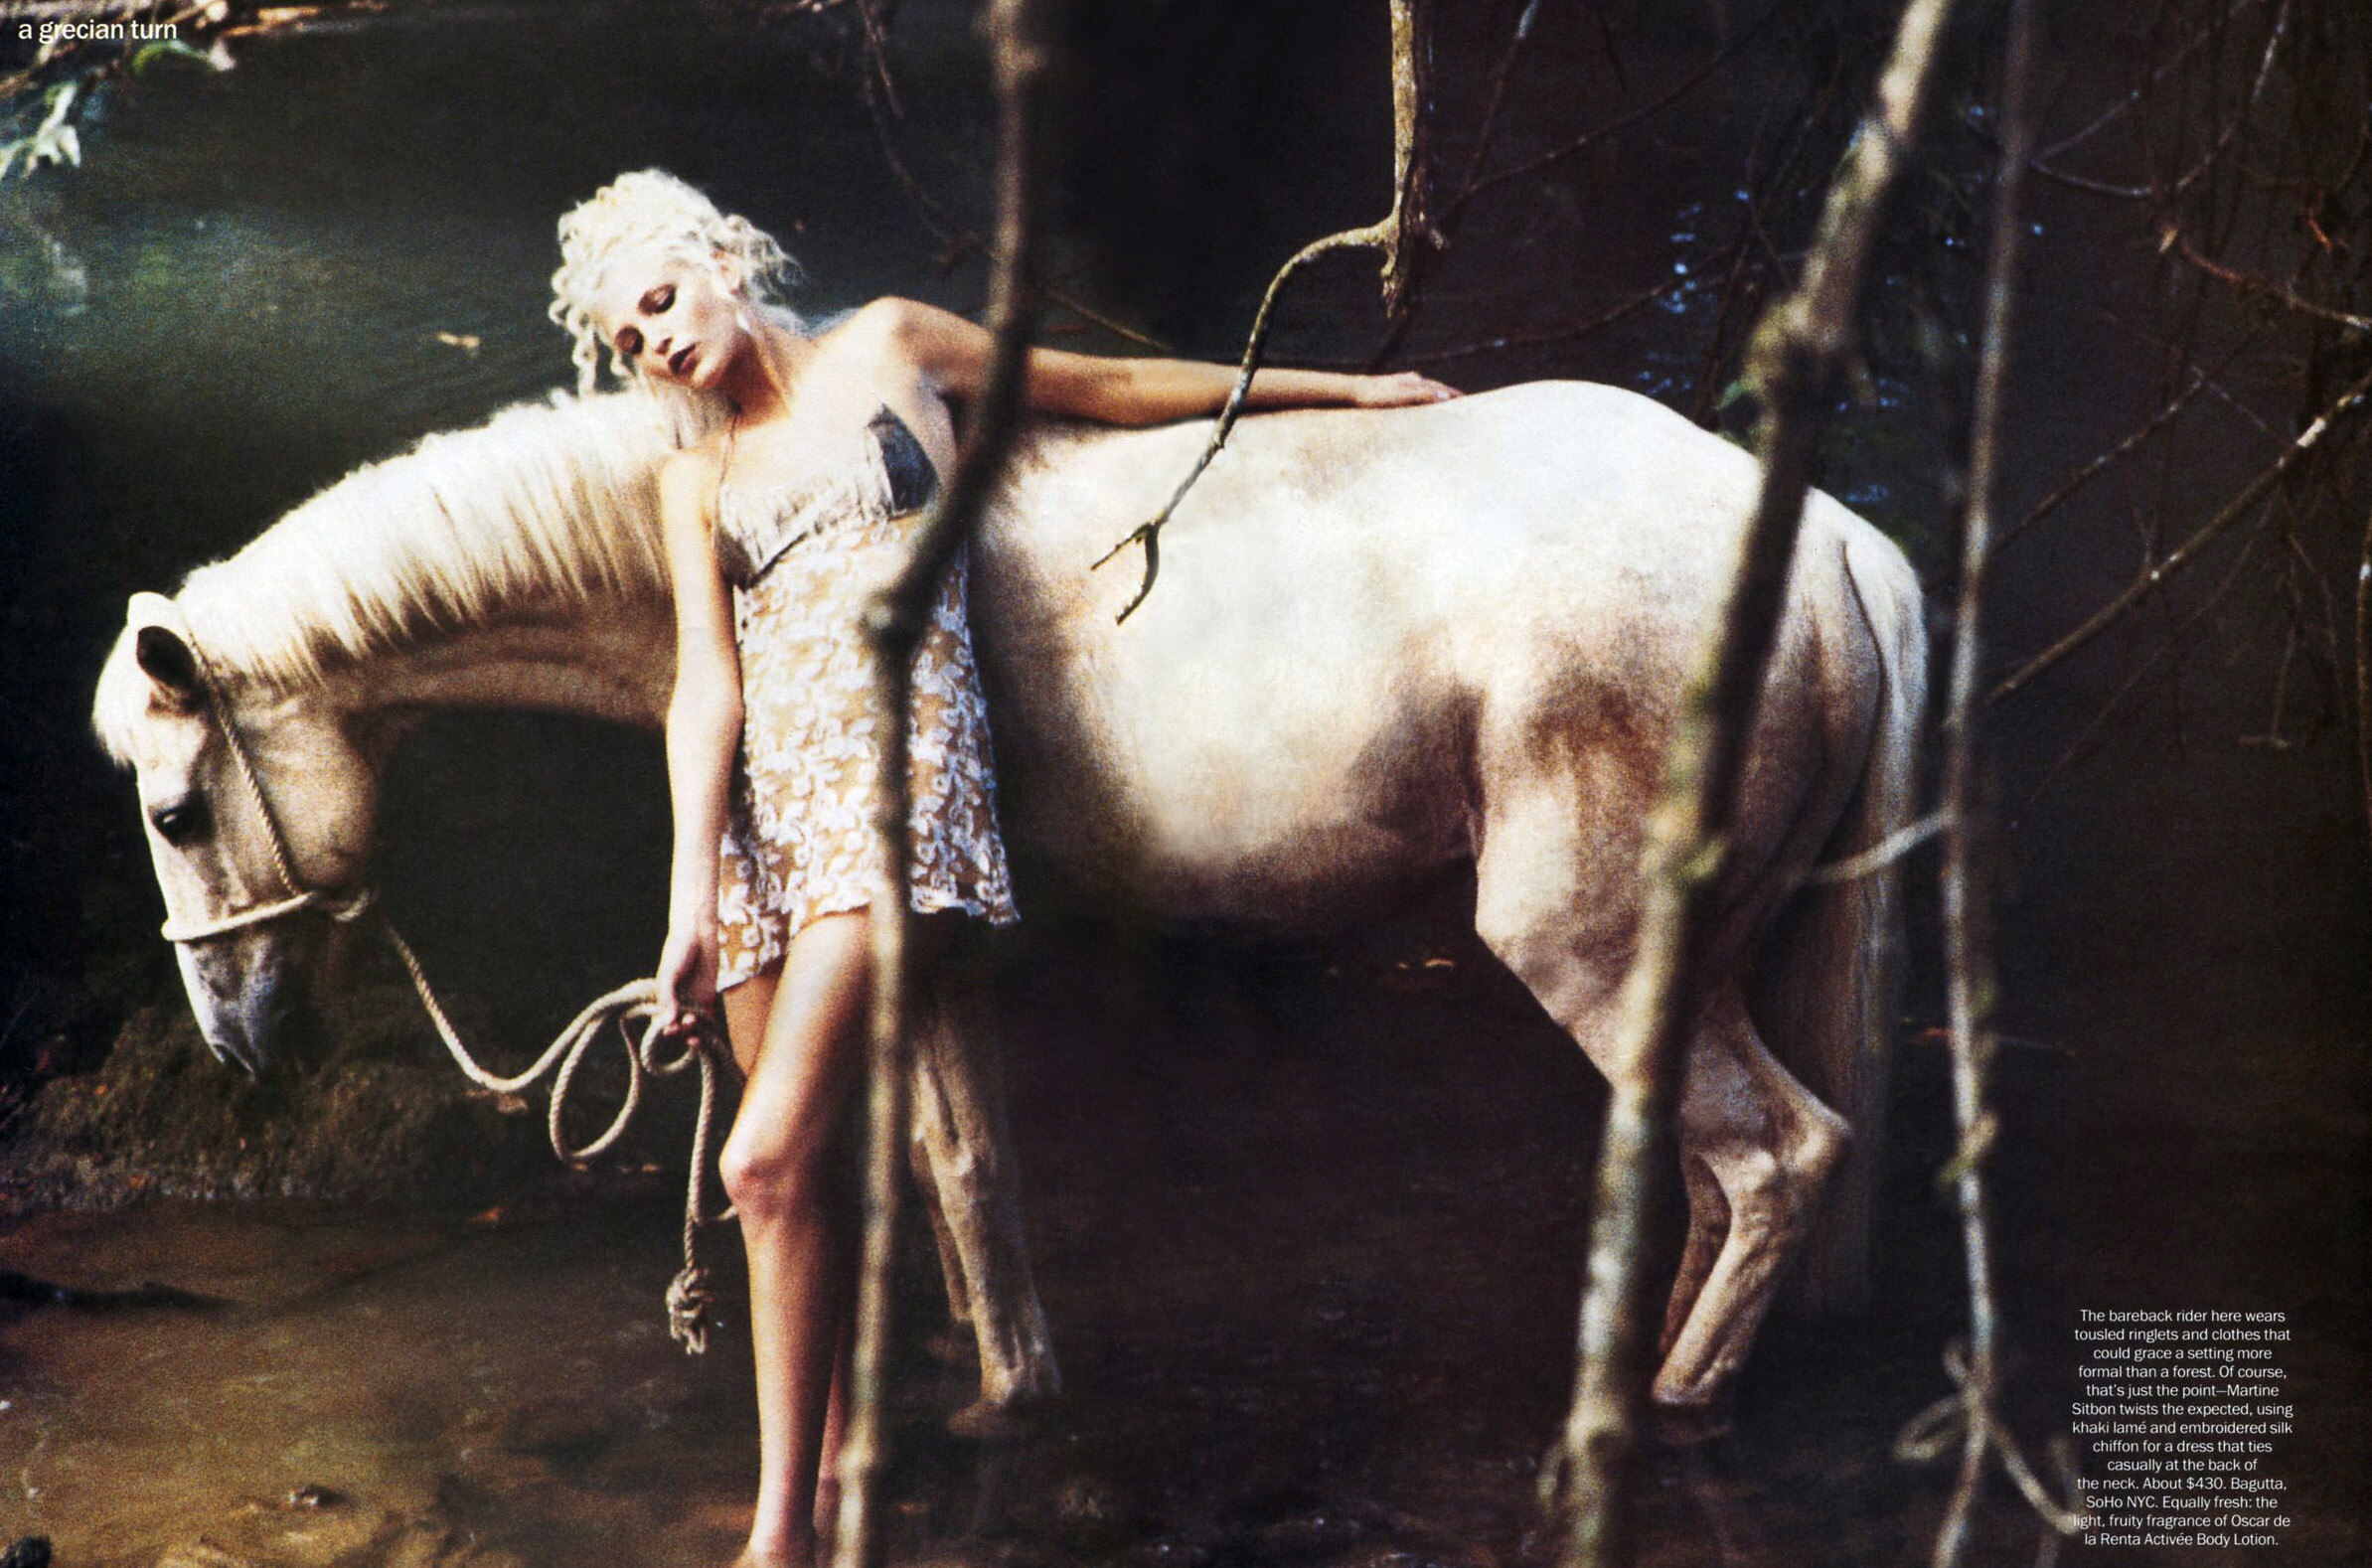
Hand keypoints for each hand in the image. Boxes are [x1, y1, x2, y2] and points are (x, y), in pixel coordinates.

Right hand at [655, 918, 720, 1038]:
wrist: (699, 935)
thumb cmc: (678, 952)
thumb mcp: (669, 974)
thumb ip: (667, 998)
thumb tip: (668, 1022)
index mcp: (662, 998)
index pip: (661, 1021)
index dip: (665, 1029)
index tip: (671, 1030)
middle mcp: (676, 1003)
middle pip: (677, 1026)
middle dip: (681, 1031)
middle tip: (686, 1024)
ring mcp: (692, 1002)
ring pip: (692, 1026)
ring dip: (694, 1032)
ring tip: (694, 1023)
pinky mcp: (707, 999)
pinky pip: (707, 1020)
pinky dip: (708, 1029)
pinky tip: (709, 1034)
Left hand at [1352, 370, 1460, 407]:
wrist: (1350, 391)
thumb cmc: (1374, 397)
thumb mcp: (1400, 398)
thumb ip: (1422, 396)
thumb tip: (1446, 397)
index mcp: (1415, 381)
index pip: (1441, 389)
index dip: (1454, 396)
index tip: (1468, 402)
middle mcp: (1411, 379)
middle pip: (1436, 386)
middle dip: (1449, 393)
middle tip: (1463, 401)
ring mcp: (1402, 382)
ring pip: (1426, 388)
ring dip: (1438, 394)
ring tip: (1446, 400)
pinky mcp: (1392, 388)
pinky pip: (1415, 392)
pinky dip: (1424, 396)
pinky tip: (1420, 399)